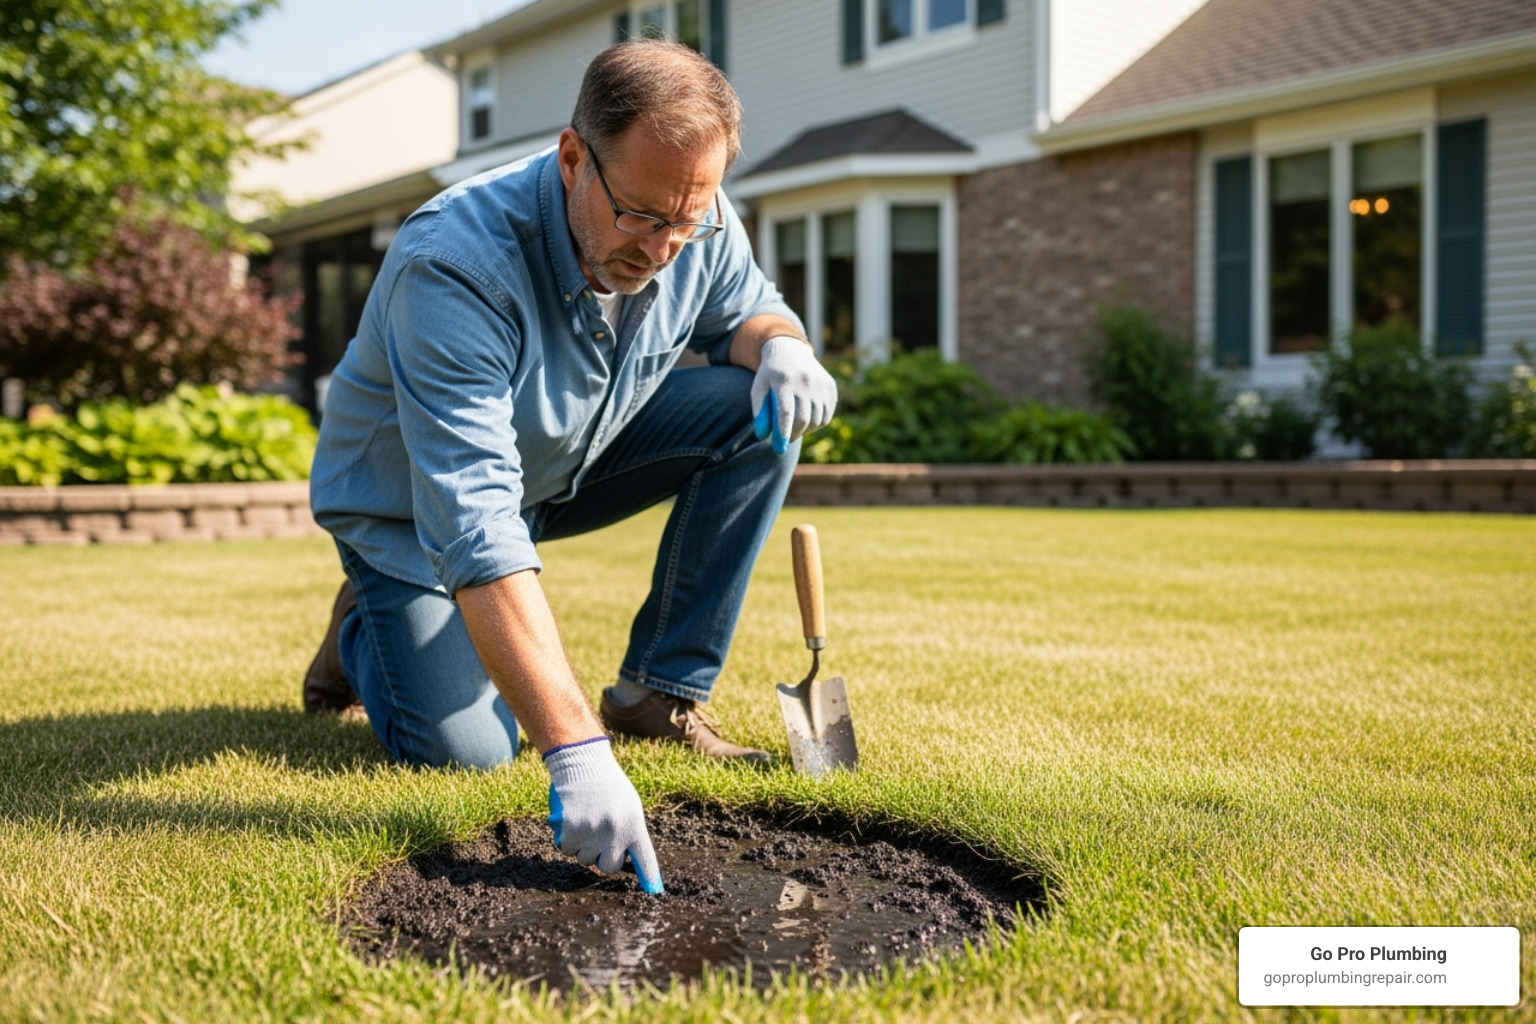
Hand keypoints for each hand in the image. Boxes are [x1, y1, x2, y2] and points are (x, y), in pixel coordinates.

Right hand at [544, 737, 663, 893]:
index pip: (645, 857)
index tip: (655, 892)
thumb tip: (626, 859)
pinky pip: (566, 850)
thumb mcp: (629, 805)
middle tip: (599, 839)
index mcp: (634, 824)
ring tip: (585, 821)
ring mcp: (592, 833)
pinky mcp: (570, 831)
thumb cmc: (607, 785)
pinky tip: (571, 820)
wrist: (583, 764)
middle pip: (609, 867)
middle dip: (603, 858)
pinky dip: (566, 839)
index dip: (650, 877)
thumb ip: (629, 831)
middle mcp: (615, 832)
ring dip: (583, 846)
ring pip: (585, 859)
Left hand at [751, 335, 837, 453]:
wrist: (789, 350)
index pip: (785, 412)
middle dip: (794, 434)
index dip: (783, 432)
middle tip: (787, 440)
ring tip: (796, 428)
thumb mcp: (759, 389)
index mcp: (784, 380)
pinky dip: (817, 423)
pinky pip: (827, 414)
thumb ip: (760, 411)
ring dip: (806, 430)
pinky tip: (808, 420)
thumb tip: (763, 435)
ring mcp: (820, 383)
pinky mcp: (830, 386)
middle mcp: (805, 380)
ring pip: (817, 419)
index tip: (779, 448)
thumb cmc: (770, 376)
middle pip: (803, 418)